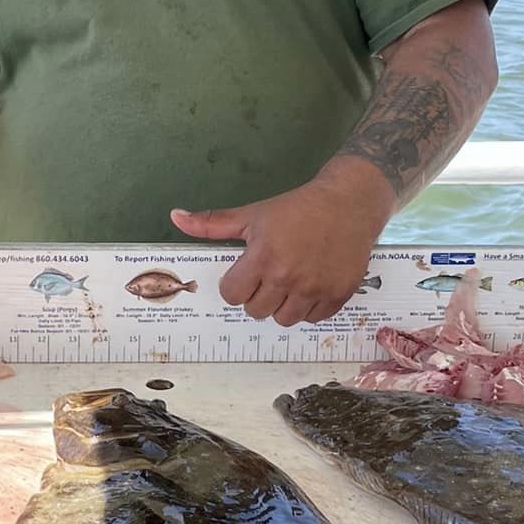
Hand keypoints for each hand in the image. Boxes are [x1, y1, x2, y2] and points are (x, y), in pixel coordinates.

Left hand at [170, 170, 385, 324]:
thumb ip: (212, 223)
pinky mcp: (338, 295)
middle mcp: (288, 277)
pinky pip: (313, 319)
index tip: (247, 272)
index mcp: (263, 257)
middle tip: (269, 275)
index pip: (233, 295)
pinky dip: (308, 308)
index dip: (236, 285)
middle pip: (256, 311)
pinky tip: (310, 286)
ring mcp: (315, 289)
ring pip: (284, 320)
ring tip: (289, 283)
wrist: (349, 203)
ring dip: (282, 306)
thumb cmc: (297, 208)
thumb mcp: (252, 213)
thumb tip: (175, 216)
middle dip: (257, 296)